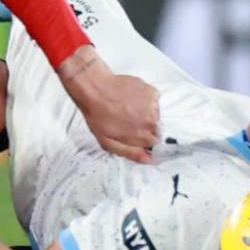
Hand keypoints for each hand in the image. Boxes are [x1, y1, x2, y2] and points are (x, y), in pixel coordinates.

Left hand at [60, 48, 159, 162]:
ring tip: (126, 108)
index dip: (142, 139)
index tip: (133, 133)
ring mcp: (153, 105)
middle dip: (143, 126)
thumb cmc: (98, 114)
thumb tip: (148, 159)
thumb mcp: (109, 143)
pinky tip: (130, 99)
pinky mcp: (151, 91)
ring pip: (154, 114)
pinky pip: (153, 99)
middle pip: (155, 129)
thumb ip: (132, 153)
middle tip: (126, 120)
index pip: (153, 144)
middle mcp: (152, 121)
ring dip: (144, 112)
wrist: (94, 90)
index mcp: (143, 136)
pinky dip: (145, 99)